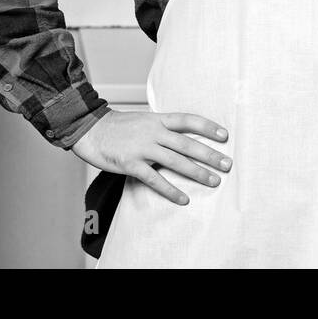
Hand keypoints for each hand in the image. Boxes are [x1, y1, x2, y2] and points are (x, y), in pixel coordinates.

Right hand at [71, 109, 232, 206]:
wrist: (90, 130)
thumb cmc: (118, 127)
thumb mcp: (144, 120)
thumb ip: (163, 127)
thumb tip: (184, 136)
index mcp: (157, 119)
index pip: (188, 120)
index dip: (208, 127)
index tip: (225, 136)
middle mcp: (153, 132)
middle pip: (187, 143)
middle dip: (209, 154)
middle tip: (227, 164)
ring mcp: (142, 148)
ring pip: (175, 161)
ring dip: (197, 173)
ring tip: (213, 181)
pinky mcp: (130, 163)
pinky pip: (154, 179)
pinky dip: (170, 190)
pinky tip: (183, 199)